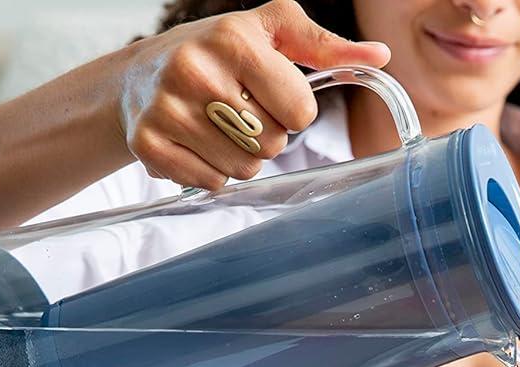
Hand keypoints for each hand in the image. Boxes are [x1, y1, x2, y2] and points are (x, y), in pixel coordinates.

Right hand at [116, 0, 389, 189]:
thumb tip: (379, 55)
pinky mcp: (148, 143)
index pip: (300, 111)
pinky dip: (211, 172)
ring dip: (241, 157)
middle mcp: (195, 70)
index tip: (269, 95)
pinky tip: (196, 143)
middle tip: (239, 112)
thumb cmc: (216, 51)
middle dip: (266, 135)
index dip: (292, 110)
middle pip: (273, 143)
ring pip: (244, 168)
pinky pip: (211, 183)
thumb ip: (324, 45)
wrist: (139, 74)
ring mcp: (168, 108)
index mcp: (233, 40)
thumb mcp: (270, 31)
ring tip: (217, 127)